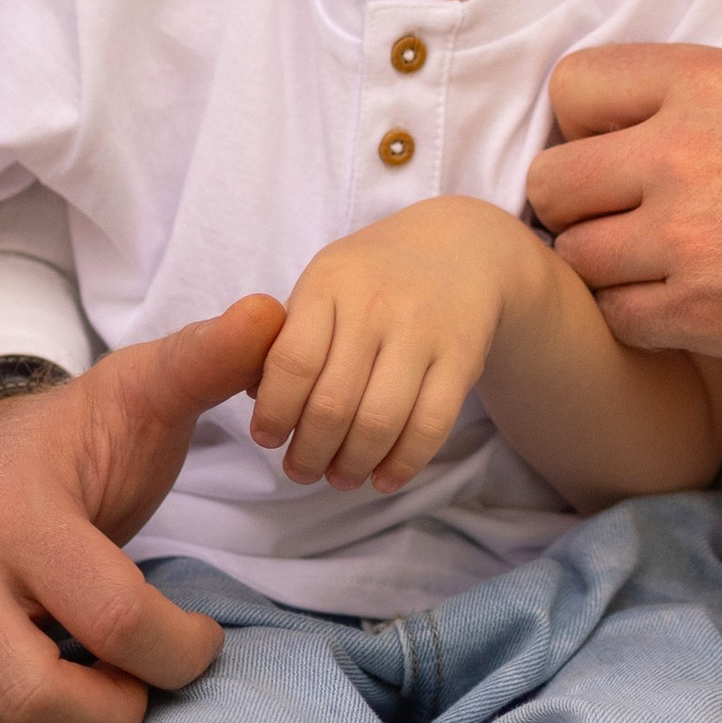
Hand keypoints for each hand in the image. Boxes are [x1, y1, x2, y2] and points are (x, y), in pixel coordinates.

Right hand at [0, 295, 283, 722]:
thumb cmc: (76, 448)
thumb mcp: (139, 395)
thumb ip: (206, 361)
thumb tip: (273, 315)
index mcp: (15, 511)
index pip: (114, 617)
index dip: (181, 652)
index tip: (201, 645)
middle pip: (37, 700)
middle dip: (114, 719)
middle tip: (140, 699)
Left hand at [252, 201, 529, 490]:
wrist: (461, 245)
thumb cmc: (374, 274)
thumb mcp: (324, 282)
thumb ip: (288, 336)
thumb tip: (258, 402)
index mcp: (330, 281)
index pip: (292, 363)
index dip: (275, 413)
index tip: (268, 438)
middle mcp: (376, 302)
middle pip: (333, 404)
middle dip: (310, 454)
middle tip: (301, 471)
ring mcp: (423, 329)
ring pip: (379, 422)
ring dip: (353, 466)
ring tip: (340, 477)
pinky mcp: (463, 356)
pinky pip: (431, 426)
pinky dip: (403, 464)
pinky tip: (384, 477)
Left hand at [527, 47, 721, 388]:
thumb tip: (702, 122)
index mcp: (711, 80)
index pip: (574, 86)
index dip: (585, 125)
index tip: (617, 150)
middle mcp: (681, 150)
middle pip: (552, 181)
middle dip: (578, 205)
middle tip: (623, 222)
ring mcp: (684, 235)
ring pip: (574, 258)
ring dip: (605, 270)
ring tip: (656, 273)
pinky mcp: (702, 314)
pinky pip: (616, 319)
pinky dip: (637, 322)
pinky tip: (683, 313)